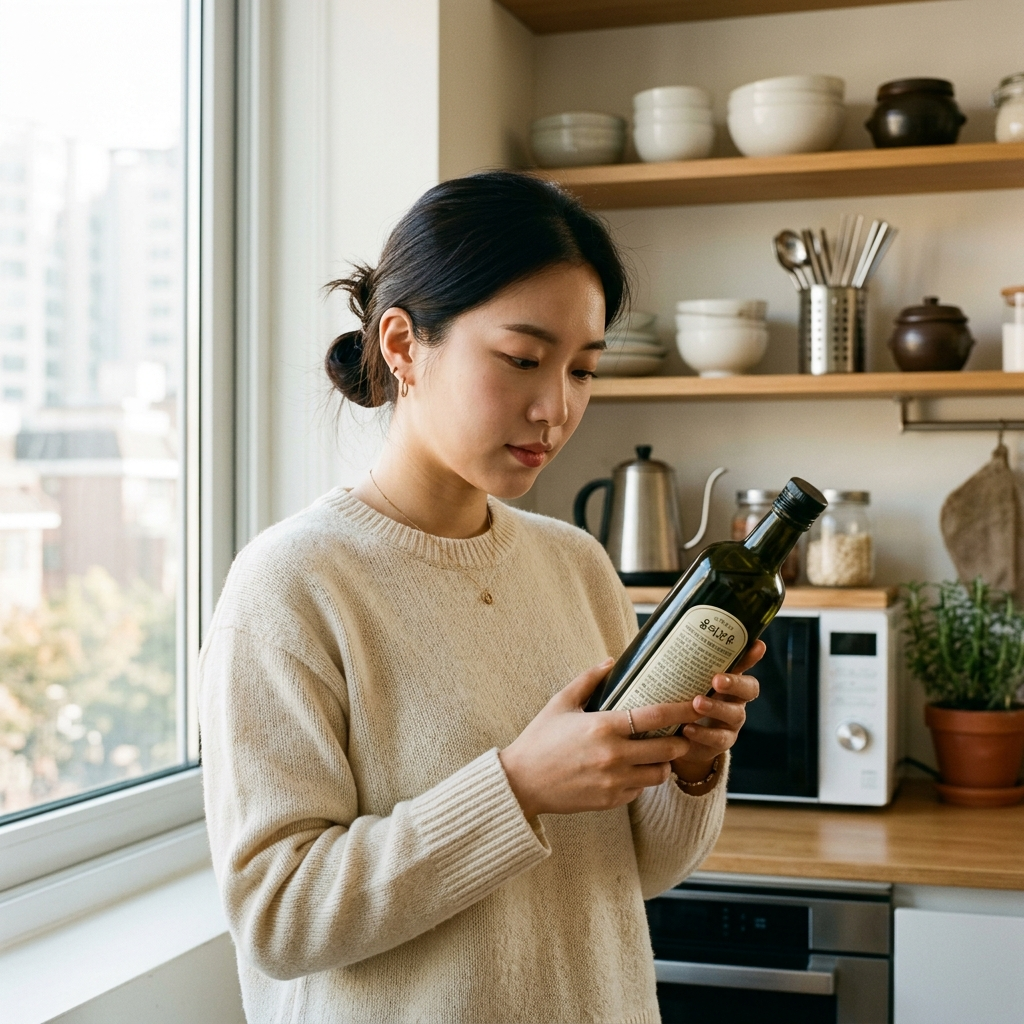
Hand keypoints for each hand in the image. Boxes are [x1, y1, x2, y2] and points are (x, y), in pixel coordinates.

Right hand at [499, 659, 702, 818]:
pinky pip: (640, 790)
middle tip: (683, 732)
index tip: (696, 704)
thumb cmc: (539, 738)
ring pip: (660, 774)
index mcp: (603, 726)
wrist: (521, 782)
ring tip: (660, 754)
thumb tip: (611, 661)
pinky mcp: (610, 800)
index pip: (655, 716)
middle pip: (668, 748)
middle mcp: (613, 755)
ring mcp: (613, 781)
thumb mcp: (560, 703)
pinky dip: (642, 780)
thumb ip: (588, 680)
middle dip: (681, 740)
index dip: (681, 709)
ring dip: (665, 763)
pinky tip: (634, 770)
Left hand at [671, 641, 764, 791]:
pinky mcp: (720, 743)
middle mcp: (732, 698)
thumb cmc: (669, 702)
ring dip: (717, 708)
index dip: (752, 655)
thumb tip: (636, 642)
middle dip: (736, 682)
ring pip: (735, 714)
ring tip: (697, 703)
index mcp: (723, 677)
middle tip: (716, 679)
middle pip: (749, 688)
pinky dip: (704, 735)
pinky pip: (718, 740)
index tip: (756, 645)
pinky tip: (688, 730)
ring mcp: (729, 722)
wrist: (672, 741)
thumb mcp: (670, 682)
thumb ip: (662, 665)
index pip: (743, 662)